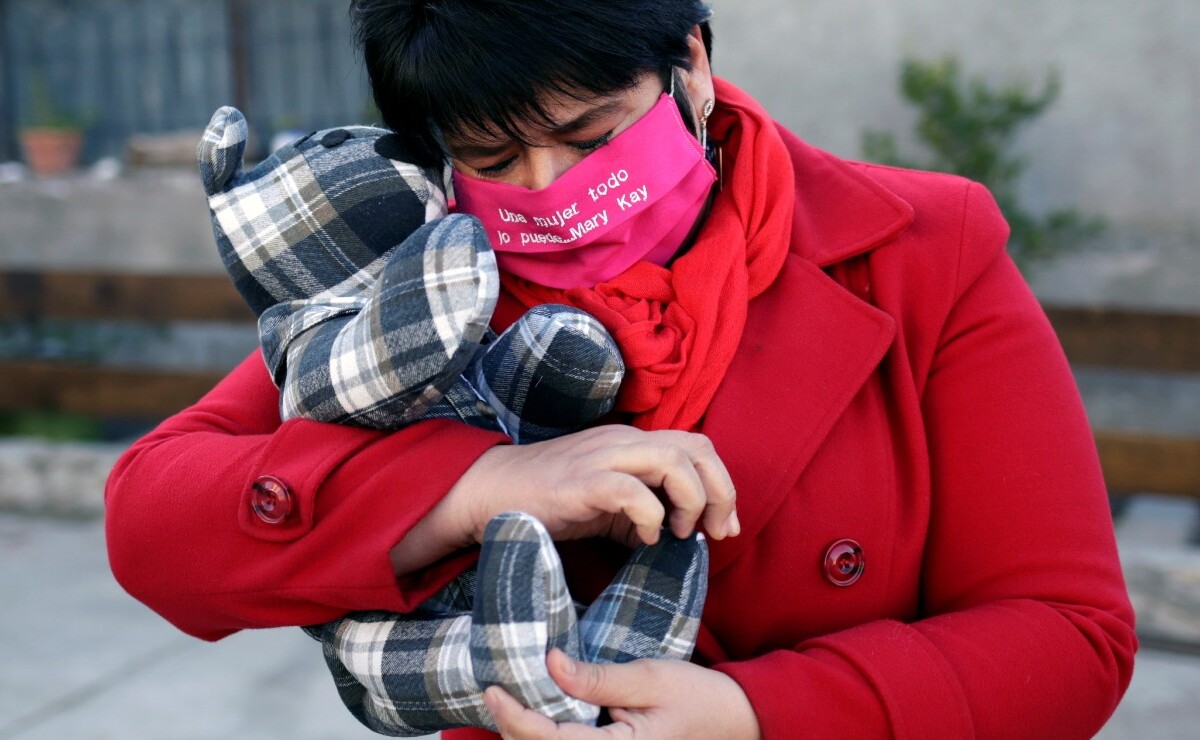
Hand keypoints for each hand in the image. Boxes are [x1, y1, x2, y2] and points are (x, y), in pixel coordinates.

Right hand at [460, 425, 738, 546]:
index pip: (697, 445)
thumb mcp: (609, 501)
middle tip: (712, 533)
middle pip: (696, 447)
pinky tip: (644, 538)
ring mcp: (601, 458)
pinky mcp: (580, 483)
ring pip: (671, 460)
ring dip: (688, 500)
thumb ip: (646, 508)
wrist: (493, 491)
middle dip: (718, 493)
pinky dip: (649, 516)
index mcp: (633, 442)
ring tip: (677, 532)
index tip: (722, 527)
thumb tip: (684, 534)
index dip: (721, 484)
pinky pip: (630, 491)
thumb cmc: (551, 499)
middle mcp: (622, 441)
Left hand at [483, 649, 761, 738]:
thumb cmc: (697, 697)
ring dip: (527, 735)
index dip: (515, 718)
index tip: (492, 690)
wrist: (733, 721)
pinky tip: (536, 717)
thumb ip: (599, 678)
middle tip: (495, 693)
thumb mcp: (650, 678)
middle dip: (512, 729)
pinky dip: (547, 738)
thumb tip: (550, 663)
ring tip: (509, 702)